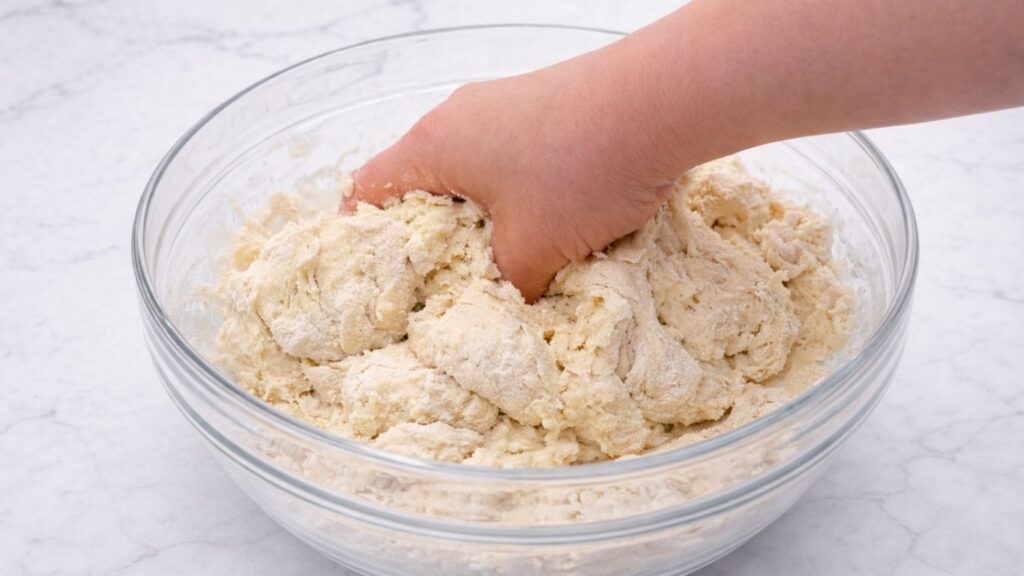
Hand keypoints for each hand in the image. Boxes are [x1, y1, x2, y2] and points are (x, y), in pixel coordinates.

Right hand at [345, 53, 680, 301]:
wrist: (662, 102)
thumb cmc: (583, 172)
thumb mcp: (533, 249)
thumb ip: (504, 284)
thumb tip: (503, 303)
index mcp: (431, 146)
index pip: (366, 190)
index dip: (363, 240)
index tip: (379, 280)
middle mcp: (455, 118)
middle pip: (418, 181)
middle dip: (430, 235)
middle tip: (447, 281)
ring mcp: (499, 105)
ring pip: (467, 170)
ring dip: (478, 215)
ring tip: (502, 258)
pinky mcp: (539, 105)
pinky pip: (505, 156)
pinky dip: (512, 192)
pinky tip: (546, 220)